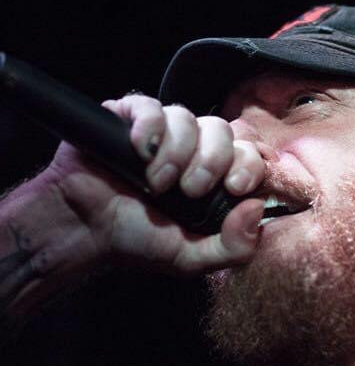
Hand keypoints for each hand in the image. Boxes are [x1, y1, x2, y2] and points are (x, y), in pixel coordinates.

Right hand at [44, 93, 264, 273]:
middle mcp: (193, 150)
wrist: (86, 231)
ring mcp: (162, 133)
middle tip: (190, 191)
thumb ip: (234, 247)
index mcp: (214, 179)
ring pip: (187, 117)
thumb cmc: (140, 242)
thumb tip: (257, 209)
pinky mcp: (129, 119)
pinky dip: (149, 128)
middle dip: (212, 161)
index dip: (249, 166)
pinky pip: (150, 106)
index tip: (234, 188)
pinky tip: (138, 152)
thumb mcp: (193, 259)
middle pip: (223, 131)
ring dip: (176, 153)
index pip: (249, 155)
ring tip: (156, 184)